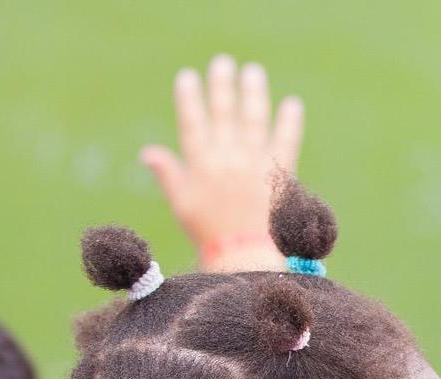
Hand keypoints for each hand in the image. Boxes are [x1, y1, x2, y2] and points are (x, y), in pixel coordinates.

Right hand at [140, 54, 303, 272]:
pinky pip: (286, 141)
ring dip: (253, 93)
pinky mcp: (280, 172)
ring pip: (253, 119)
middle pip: (224, 113)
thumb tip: (147, 152)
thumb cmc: (209, 231)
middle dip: (223, 86)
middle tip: (224, 62)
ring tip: (253, 72)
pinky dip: (289, 122)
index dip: (189, 98)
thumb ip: (168, 174)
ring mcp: (255, 163)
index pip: (192, 122)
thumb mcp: (182, 203)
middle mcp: (227, 158)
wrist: (244, 254)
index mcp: (201, 163)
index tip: (188, 76)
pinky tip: (292, 104)